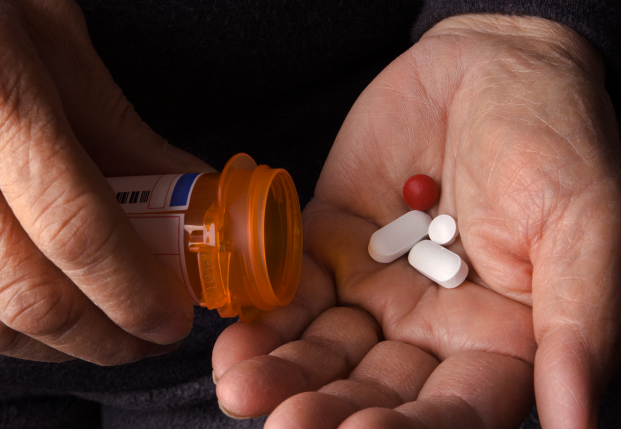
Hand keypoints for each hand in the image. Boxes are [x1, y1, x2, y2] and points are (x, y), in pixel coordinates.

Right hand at [0, 0, 210, 363]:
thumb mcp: (56, 42)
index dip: (133, 291)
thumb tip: (194, 194)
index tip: (172, 317)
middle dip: (103, 336)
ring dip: (56, 343)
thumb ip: (123, 130)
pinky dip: (6, 324)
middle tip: (148, 334)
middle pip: (26, 296)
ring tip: (104, 327)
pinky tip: (43, 306)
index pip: (76, 229)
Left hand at [213, 15, 620, 428]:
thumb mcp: (583, 224)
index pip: (454, 408)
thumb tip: (579, 422)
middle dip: (329, 408)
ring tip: (241, 386)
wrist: (489, 66)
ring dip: (283, 370)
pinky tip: (236, 337)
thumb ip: (575, 322)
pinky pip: (294, 288)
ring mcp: (375, 285)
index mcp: (499, 337)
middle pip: (376, 387)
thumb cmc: (555, 139)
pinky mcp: (331, 244)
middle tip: (286, 424)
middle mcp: (431, 324)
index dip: (411, 428)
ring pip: (325, 346)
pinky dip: (265, 313)